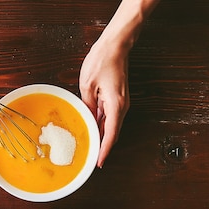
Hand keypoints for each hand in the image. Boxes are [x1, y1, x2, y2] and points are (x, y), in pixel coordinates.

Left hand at [79, 38, 129, 167]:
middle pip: (112, 133)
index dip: (105, 150)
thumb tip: (87, 119)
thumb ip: (87, 105)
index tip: (99, 163)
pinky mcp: (116, 98)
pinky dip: (101, 125)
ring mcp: (120, 102)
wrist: (116, 45)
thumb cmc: (102, 61)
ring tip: (90, 148)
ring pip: (110, 125)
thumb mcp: (87, 85)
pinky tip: (92, 130)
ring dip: (101, 137)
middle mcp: (121, 106)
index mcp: (116, 105)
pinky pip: (109, 116)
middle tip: (92, 160)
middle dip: (103, 147)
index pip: (111, 134)